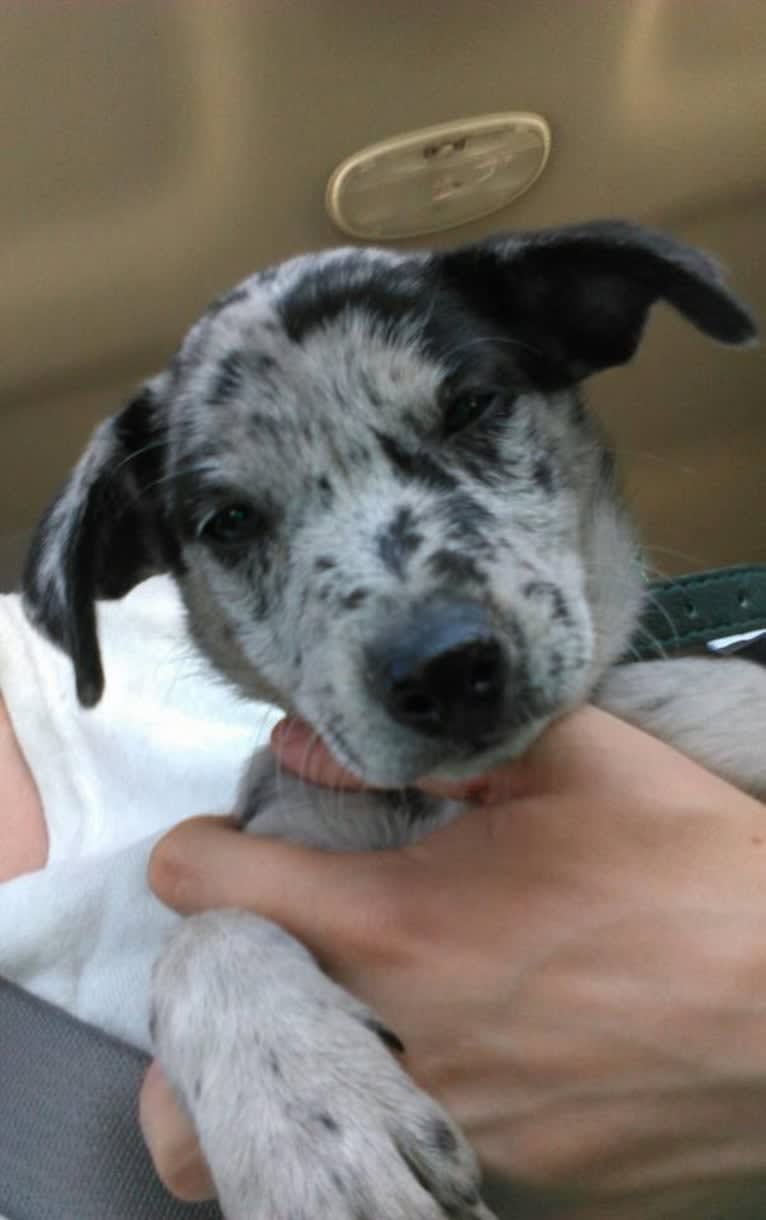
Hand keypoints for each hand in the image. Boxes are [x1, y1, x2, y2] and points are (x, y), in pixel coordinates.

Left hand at [143, 707, 765, 1218]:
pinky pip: (405, 1150)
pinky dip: (397, 1107)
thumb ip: (426, 750)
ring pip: (283, 1135)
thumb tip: (306, 744)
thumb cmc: (691, 867)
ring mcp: (448, 1128)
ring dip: (283, 1072)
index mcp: (397, 923)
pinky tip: (463, 1059)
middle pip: (191, 1072)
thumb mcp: (571, 760)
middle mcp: (400, 1039)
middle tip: (262, 957)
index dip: (198, 855)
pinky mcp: (507, 1181)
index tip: (218, 850)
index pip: (210, 889)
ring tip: (341, 1018)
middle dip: (205, 1008)